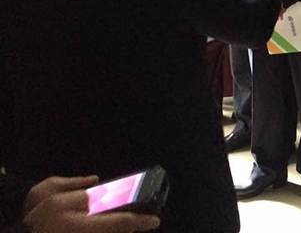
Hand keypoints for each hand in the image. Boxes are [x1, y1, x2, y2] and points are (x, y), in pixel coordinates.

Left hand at [23, 176, 159, 232]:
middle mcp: (64, 211)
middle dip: (125, 206)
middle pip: (105, 204)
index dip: (138, 222)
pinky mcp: (39, 191)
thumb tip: (120, 227)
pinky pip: (66, 182)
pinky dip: (80, 182)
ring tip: (123, 195)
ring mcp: (51, 198)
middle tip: (141, 206)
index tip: (155, 220)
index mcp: (75, 229)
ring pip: (88, 193)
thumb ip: (98, 232)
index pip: (116, 223)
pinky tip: (94, 180)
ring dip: (105, 196)